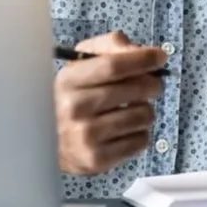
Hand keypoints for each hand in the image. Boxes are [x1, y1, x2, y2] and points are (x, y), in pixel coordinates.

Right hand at [55, 31, 168, 174]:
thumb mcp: (81, 64)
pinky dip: (140, 133)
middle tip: (152, 85)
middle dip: (152, 84)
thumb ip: (111, 47)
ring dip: (145, 109)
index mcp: (68, 80)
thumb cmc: (72, 96)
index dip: (142, 59)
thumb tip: (144, 53)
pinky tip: (125, 130)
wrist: (46, 141)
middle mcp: (74, 108)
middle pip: (134, 90)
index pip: (113, 66)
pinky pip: (141, 141)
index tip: (160, 57)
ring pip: (143, 115)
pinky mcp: (97, 160)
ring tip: (131, 110)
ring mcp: (85, 137)